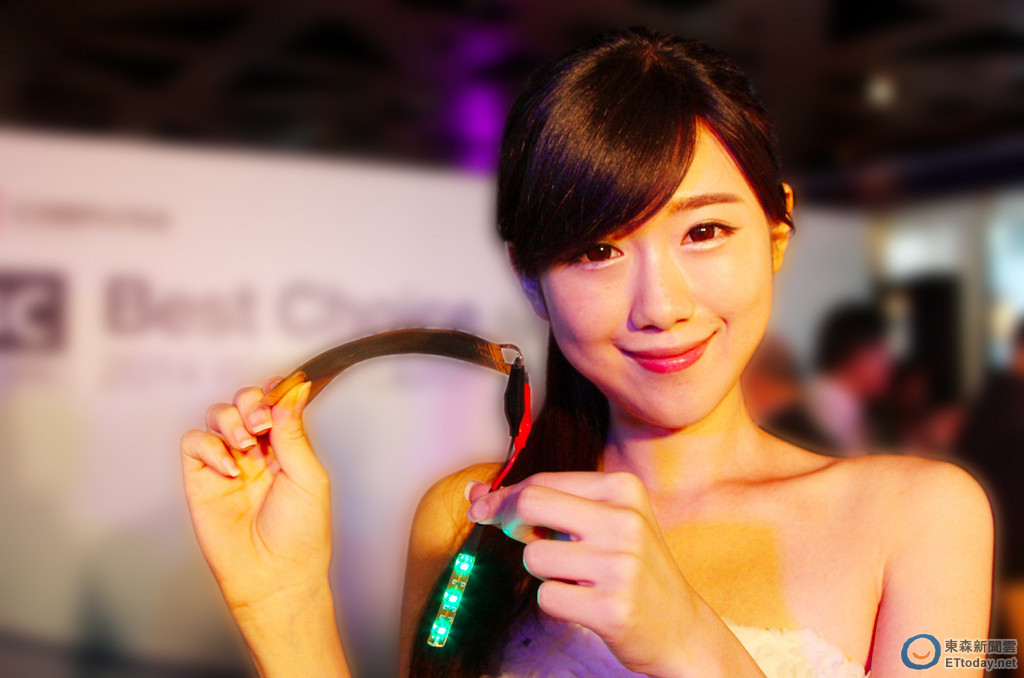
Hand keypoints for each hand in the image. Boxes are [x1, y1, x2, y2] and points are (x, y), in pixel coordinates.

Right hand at [180, 378, 332, 615]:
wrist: (275, 576)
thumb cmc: (301, 534)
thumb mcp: (307, 475)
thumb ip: (294, 431)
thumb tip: (293, 388)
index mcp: (286, 447)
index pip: (274, 402)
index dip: (274, 391)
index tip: (280, 390)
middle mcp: (256, 451)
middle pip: (243, 401)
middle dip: (251, 402)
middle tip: (262, 425)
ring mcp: (227, 463)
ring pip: (216, 415)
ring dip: (230, 420)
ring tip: (246, 447)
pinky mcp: (200, 479)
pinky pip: (193, 443)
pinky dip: (209, 446)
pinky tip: (229, 469)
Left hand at [466, 472, 703, 676]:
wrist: (682, 629)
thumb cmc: (633, 570)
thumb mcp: (605, 522)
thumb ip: (547, 503)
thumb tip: (475, 491)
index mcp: (623, 489)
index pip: (543, 481)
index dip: (504, 496)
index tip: (482, 506)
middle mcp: (625, 521)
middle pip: (531, 504)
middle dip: (506, 518)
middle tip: (516, 536)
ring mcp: (621, 565)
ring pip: (535, 557)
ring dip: (544, 572)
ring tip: (578, 578)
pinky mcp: (612, 607)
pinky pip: (548, 597)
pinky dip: (557, 602)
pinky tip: (586, 603)